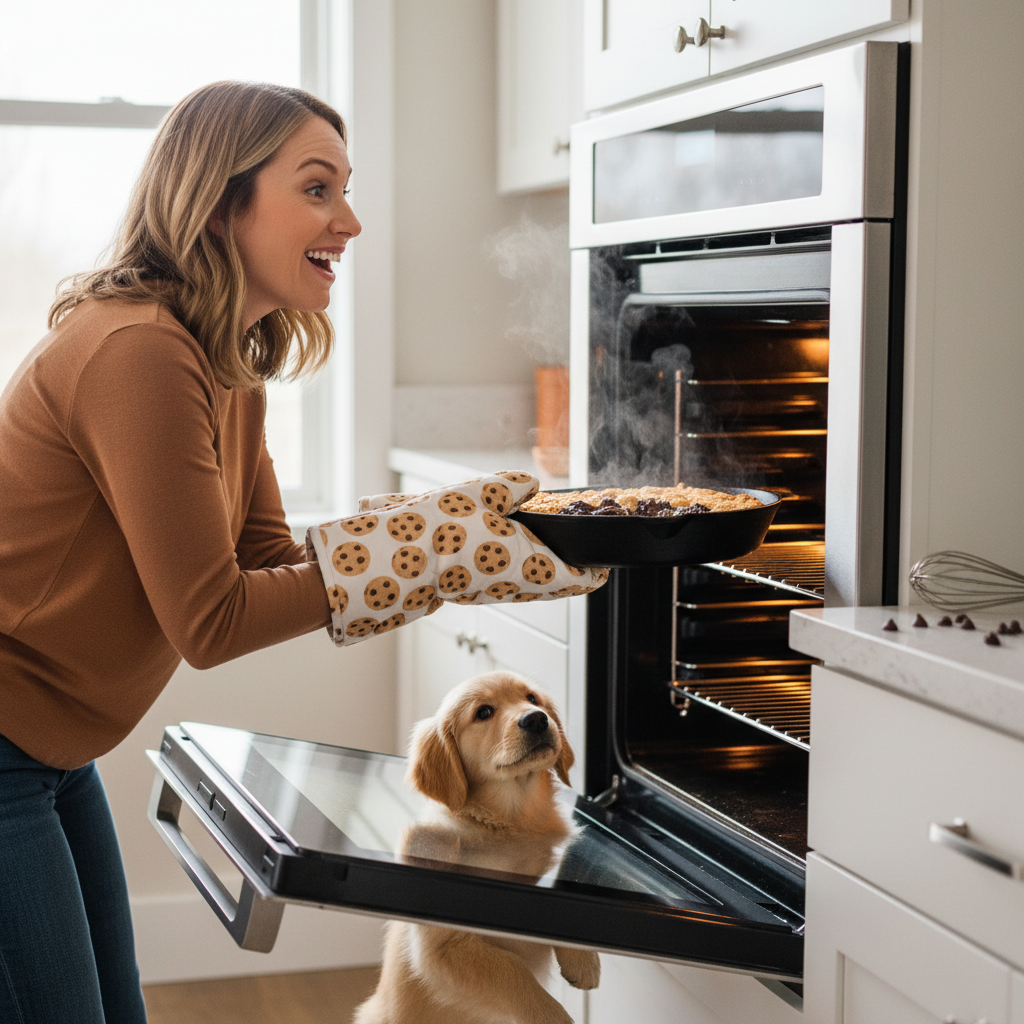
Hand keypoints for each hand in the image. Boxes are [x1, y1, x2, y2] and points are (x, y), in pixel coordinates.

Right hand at [307, 472, 608, 645]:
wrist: (395, 558)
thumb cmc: (440, 527)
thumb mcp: (485, 491)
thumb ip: (514, 486)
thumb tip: (532, 485)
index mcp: (530, 565)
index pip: (581, 579)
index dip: (596, 568)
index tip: (604, 557)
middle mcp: (515, 585)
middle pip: (558, 583)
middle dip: (571, 564)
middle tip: (578, 544)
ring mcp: (492, 590)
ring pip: (532, 583)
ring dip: (544, 565)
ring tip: (547, 539)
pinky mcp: (472, 589)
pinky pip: (508, 581)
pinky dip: (519, 565)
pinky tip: (510, 542)